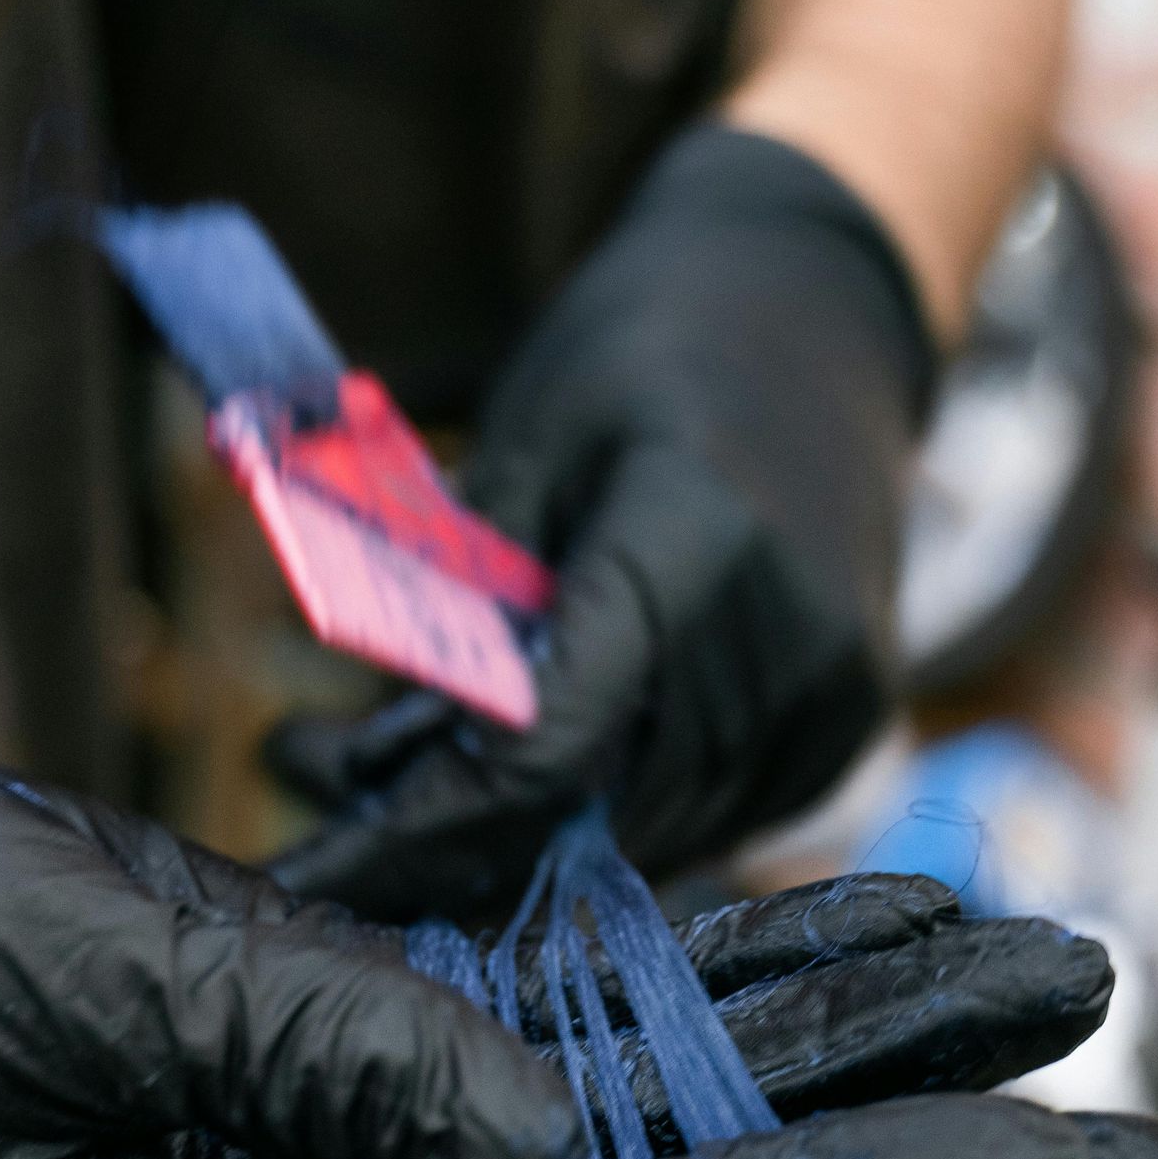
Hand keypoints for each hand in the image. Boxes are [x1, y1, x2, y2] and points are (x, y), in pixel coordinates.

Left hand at [267, 127, 931, 922]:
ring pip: (637, 838)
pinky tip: (528, 766)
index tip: (312, 852)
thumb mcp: (526, 437)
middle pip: (584, 813)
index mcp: (691, 544)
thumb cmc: (651, 345)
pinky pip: (702, 820)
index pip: (546, 745)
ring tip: (397, 774)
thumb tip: (369, 752)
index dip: (420, 819)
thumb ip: (461, 596)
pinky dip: (604, 812)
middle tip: (316, 788)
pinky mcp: (845, 725)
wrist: (821, 306)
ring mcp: (828, 695)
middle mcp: (779, 640)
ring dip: (517, 834)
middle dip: (439, 835)